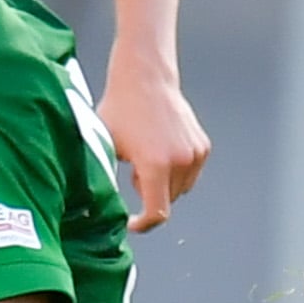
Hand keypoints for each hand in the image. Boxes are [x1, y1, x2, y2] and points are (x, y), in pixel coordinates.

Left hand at [97, 51, 208, 232]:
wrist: (145, 78)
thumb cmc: (120, 110)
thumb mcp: (105, 148)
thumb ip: (107, 179)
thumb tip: (101, 207)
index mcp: (156, 164)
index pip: (157, 213)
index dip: (143, 224)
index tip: (131, 223)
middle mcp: (181, 161)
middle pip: (168, 201)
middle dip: (150, 196)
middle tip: (134, 173)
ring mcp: (195, 153)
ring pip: (181, 189)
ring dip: (163, 185)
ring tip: (147, 159)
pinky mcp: (202, 146)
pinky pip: (190, 174)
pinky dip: (176, 172)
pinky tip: (160, 151)